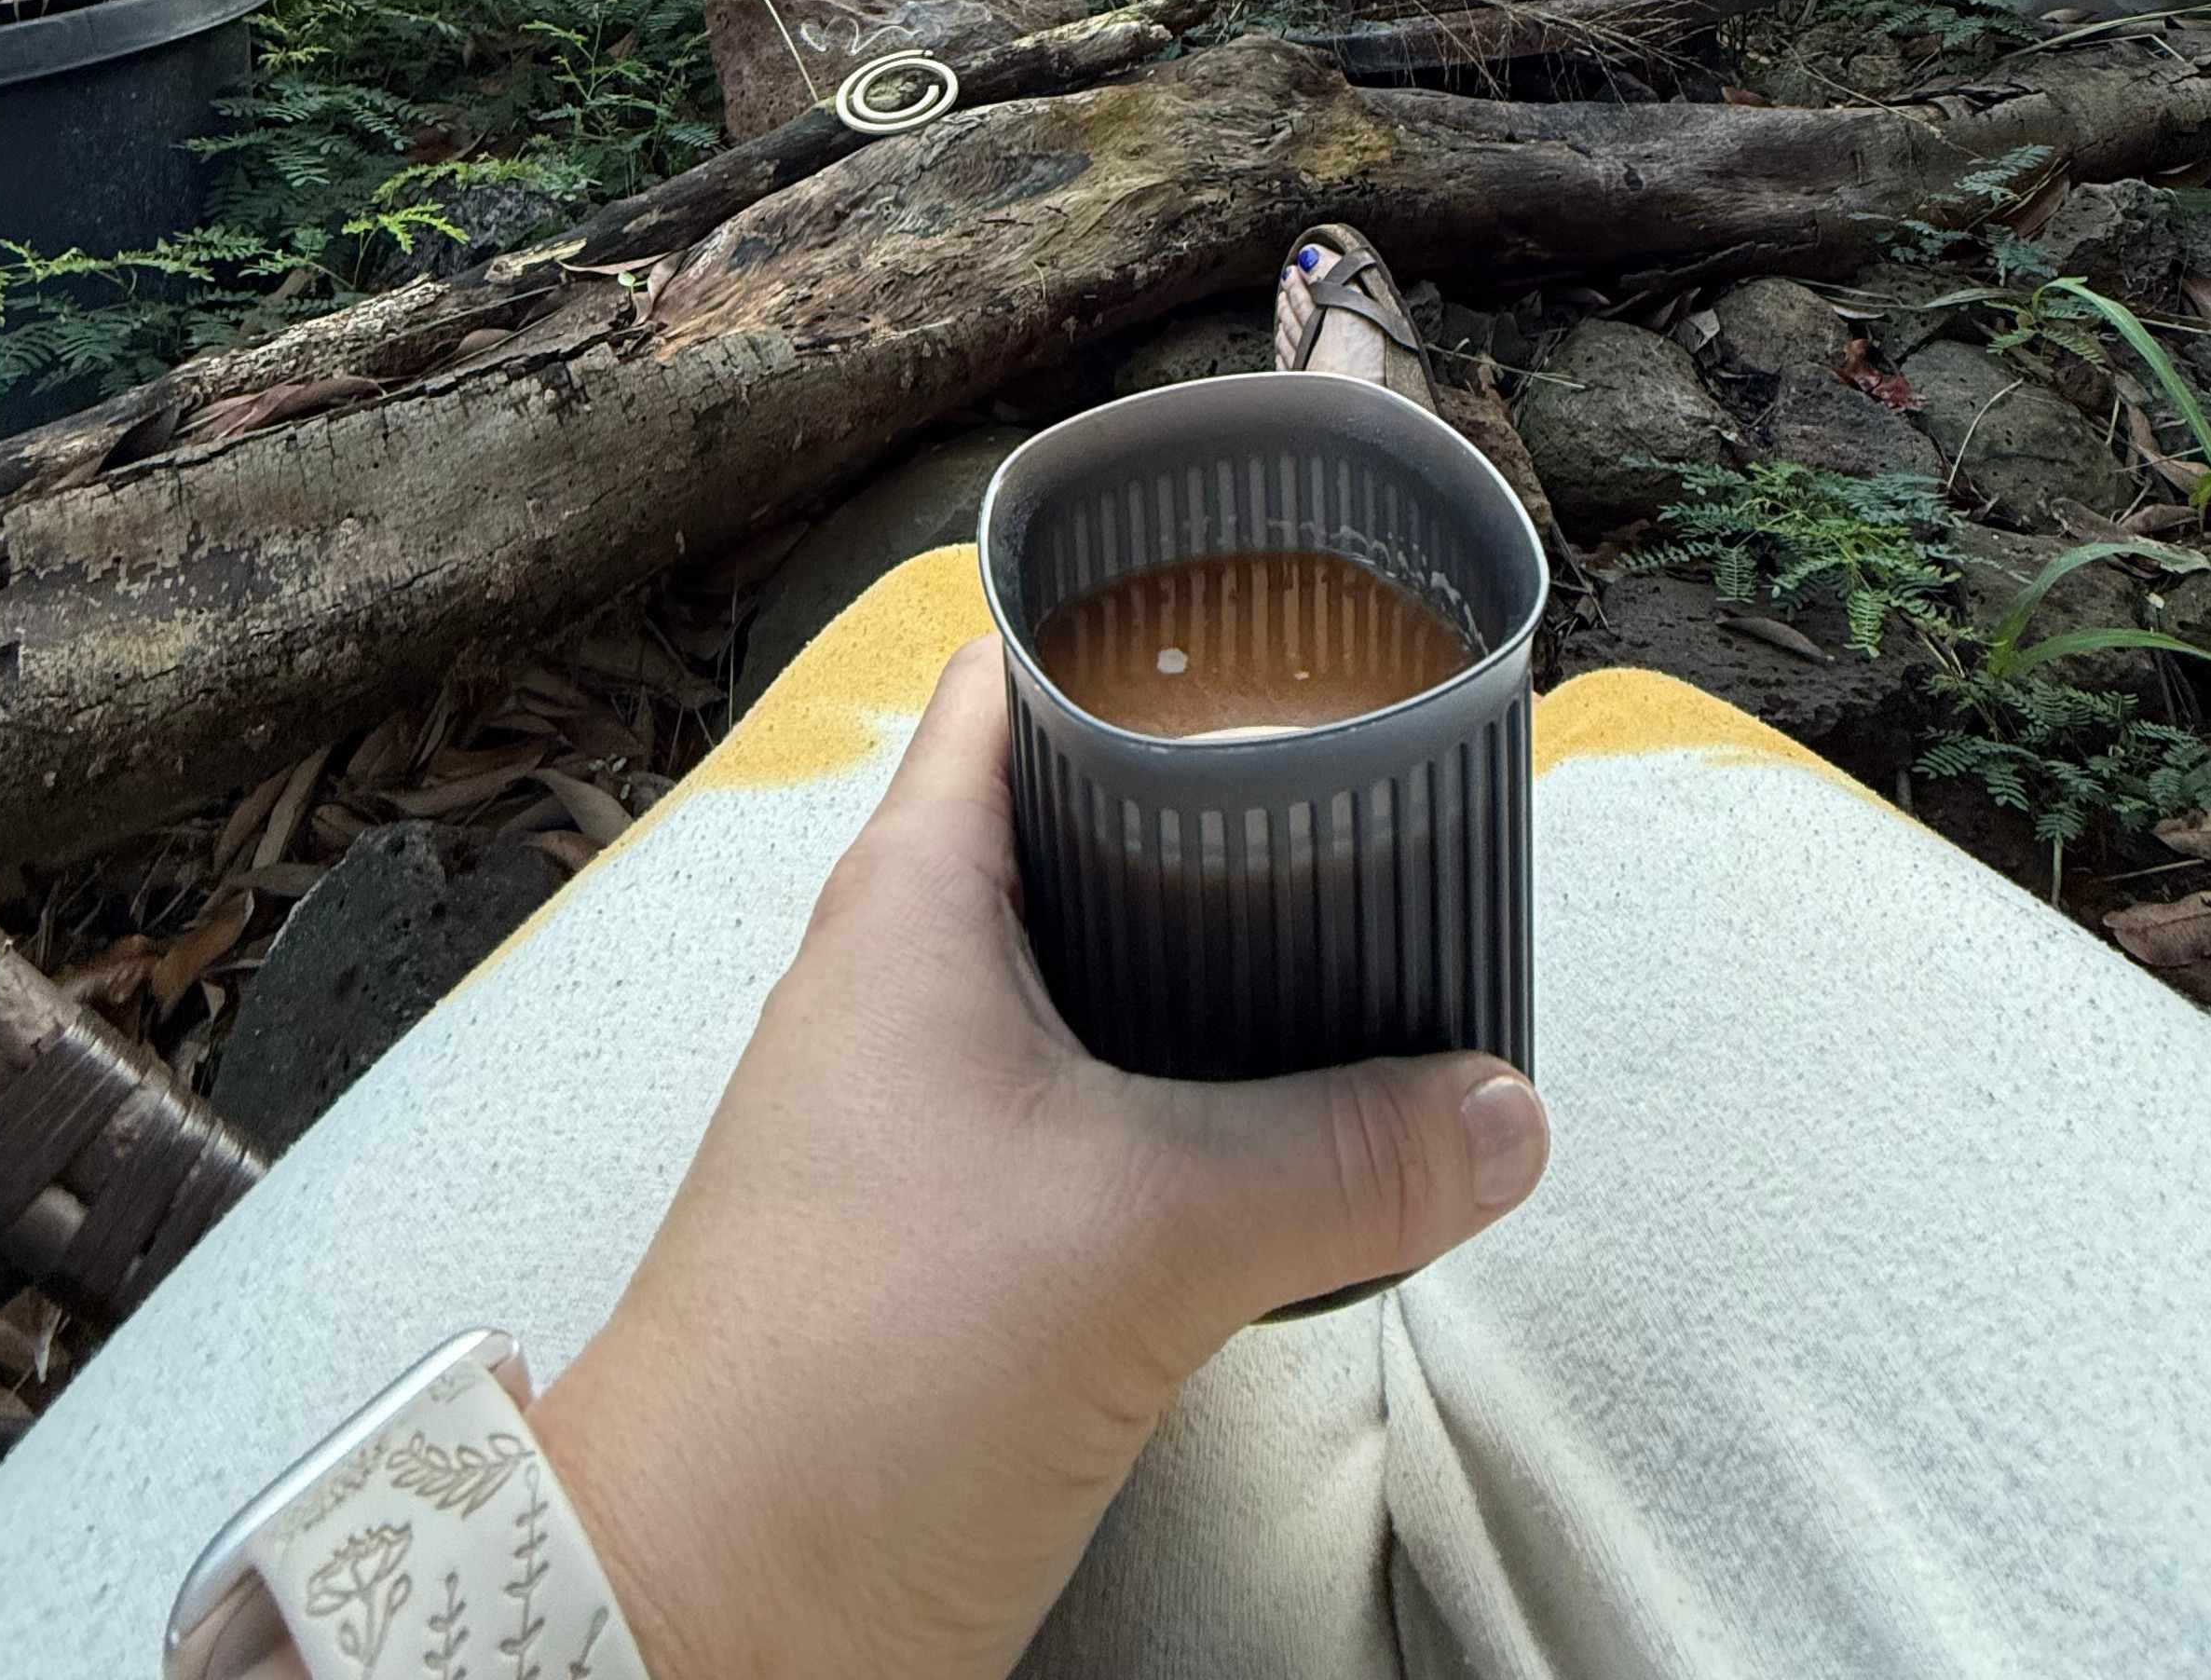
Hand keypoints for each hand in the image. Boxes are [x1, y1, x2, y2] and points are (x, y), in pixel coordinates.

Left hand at [531, 635, 1548, 1679]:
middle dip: (1225, 810)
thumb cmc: (860, 1368)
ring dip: (1222, 965)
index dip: (1138, 636)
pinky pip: (1103, 1112)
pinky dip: (1202, 1098)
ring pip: (1099, 976)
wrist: (710, 1609)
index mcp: (914, 898)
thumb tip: (1500, 1111)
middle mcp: (912, 976)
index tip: (1280, 629)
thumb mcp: (1143, 1232)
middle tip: (1377, 795)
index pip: (1018, 683)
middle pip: (1081, 823)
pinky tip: (1302, 1127)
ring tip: (1373, 948)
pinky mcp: (964, 1232)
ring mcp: (929, 1107)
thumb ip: (1340, 1156)